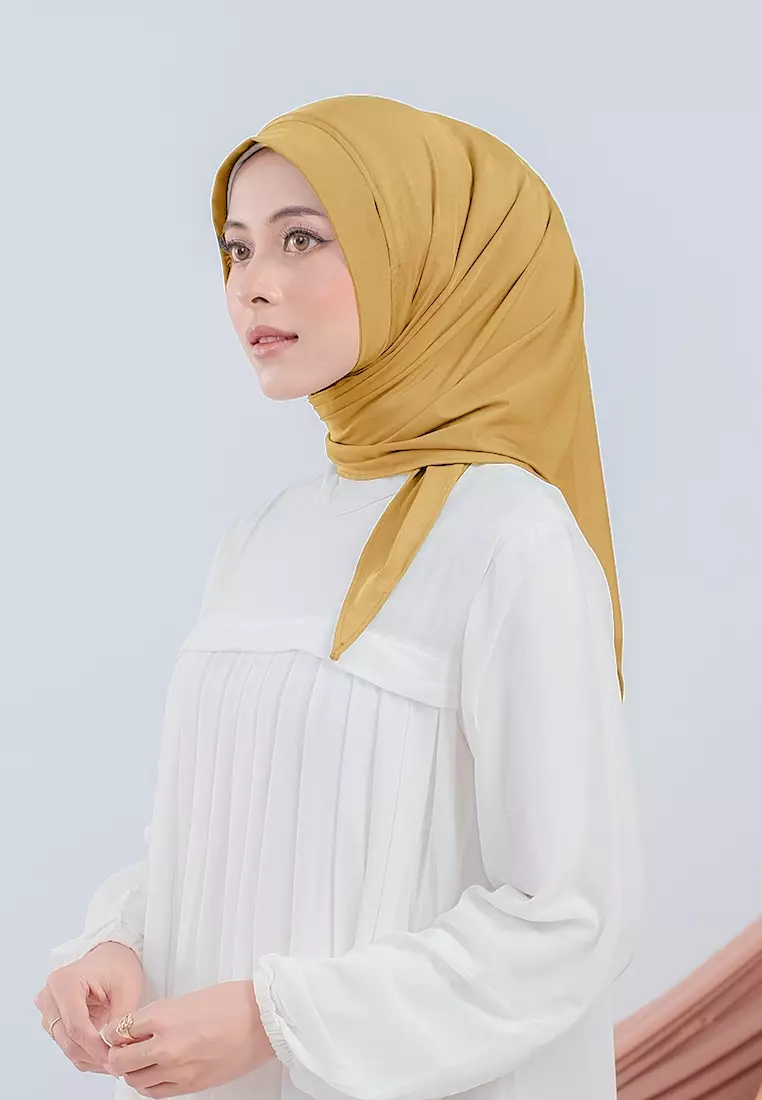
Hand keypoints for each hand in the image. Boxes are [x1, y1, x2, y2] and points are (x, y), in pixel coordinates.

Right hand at [35, 940, 143, 1074]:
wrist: (112, 956)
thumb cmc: (118, 965)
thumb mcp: (127, 990)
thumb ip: (120, 1021)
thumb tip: (117, 1050)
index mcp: (64, 982)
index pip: (76, 1026)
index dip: (94, 1047)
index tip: (112, 1059)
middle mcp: (50, 996)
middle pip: (68, 1039)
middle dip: (93, 1056)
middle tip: (116, 1065)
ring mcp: (48, 1009)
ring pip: (66, 1046)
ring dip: (89, 1057)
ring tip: (112, 1060)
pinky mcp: (54, 1019)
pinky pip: (67, 1043)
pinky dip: (85, 1053)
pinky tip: (102, 1055)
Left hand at [102, 980, 275, 1096]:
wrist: (263, 1020)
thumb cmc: (232, 1002)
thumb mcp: (188, 999)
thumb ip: (160, 1016)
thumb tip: (139, 1029)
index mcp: (162, 1017)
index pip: (119, 1030)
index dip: (112, 1032)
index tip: (114, 1032)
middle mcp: (165, 1046)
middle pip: (120, 1060)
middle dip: (115, 1055)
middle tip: (120, 1050)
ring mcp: (177, 1070)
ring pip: (135, 1080)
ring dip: (131, 1071)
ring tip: (138, 1062)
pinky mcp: (191, 1086)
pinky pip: (156, 1093)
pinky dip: (149, 1086)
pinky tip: (154, 1075)